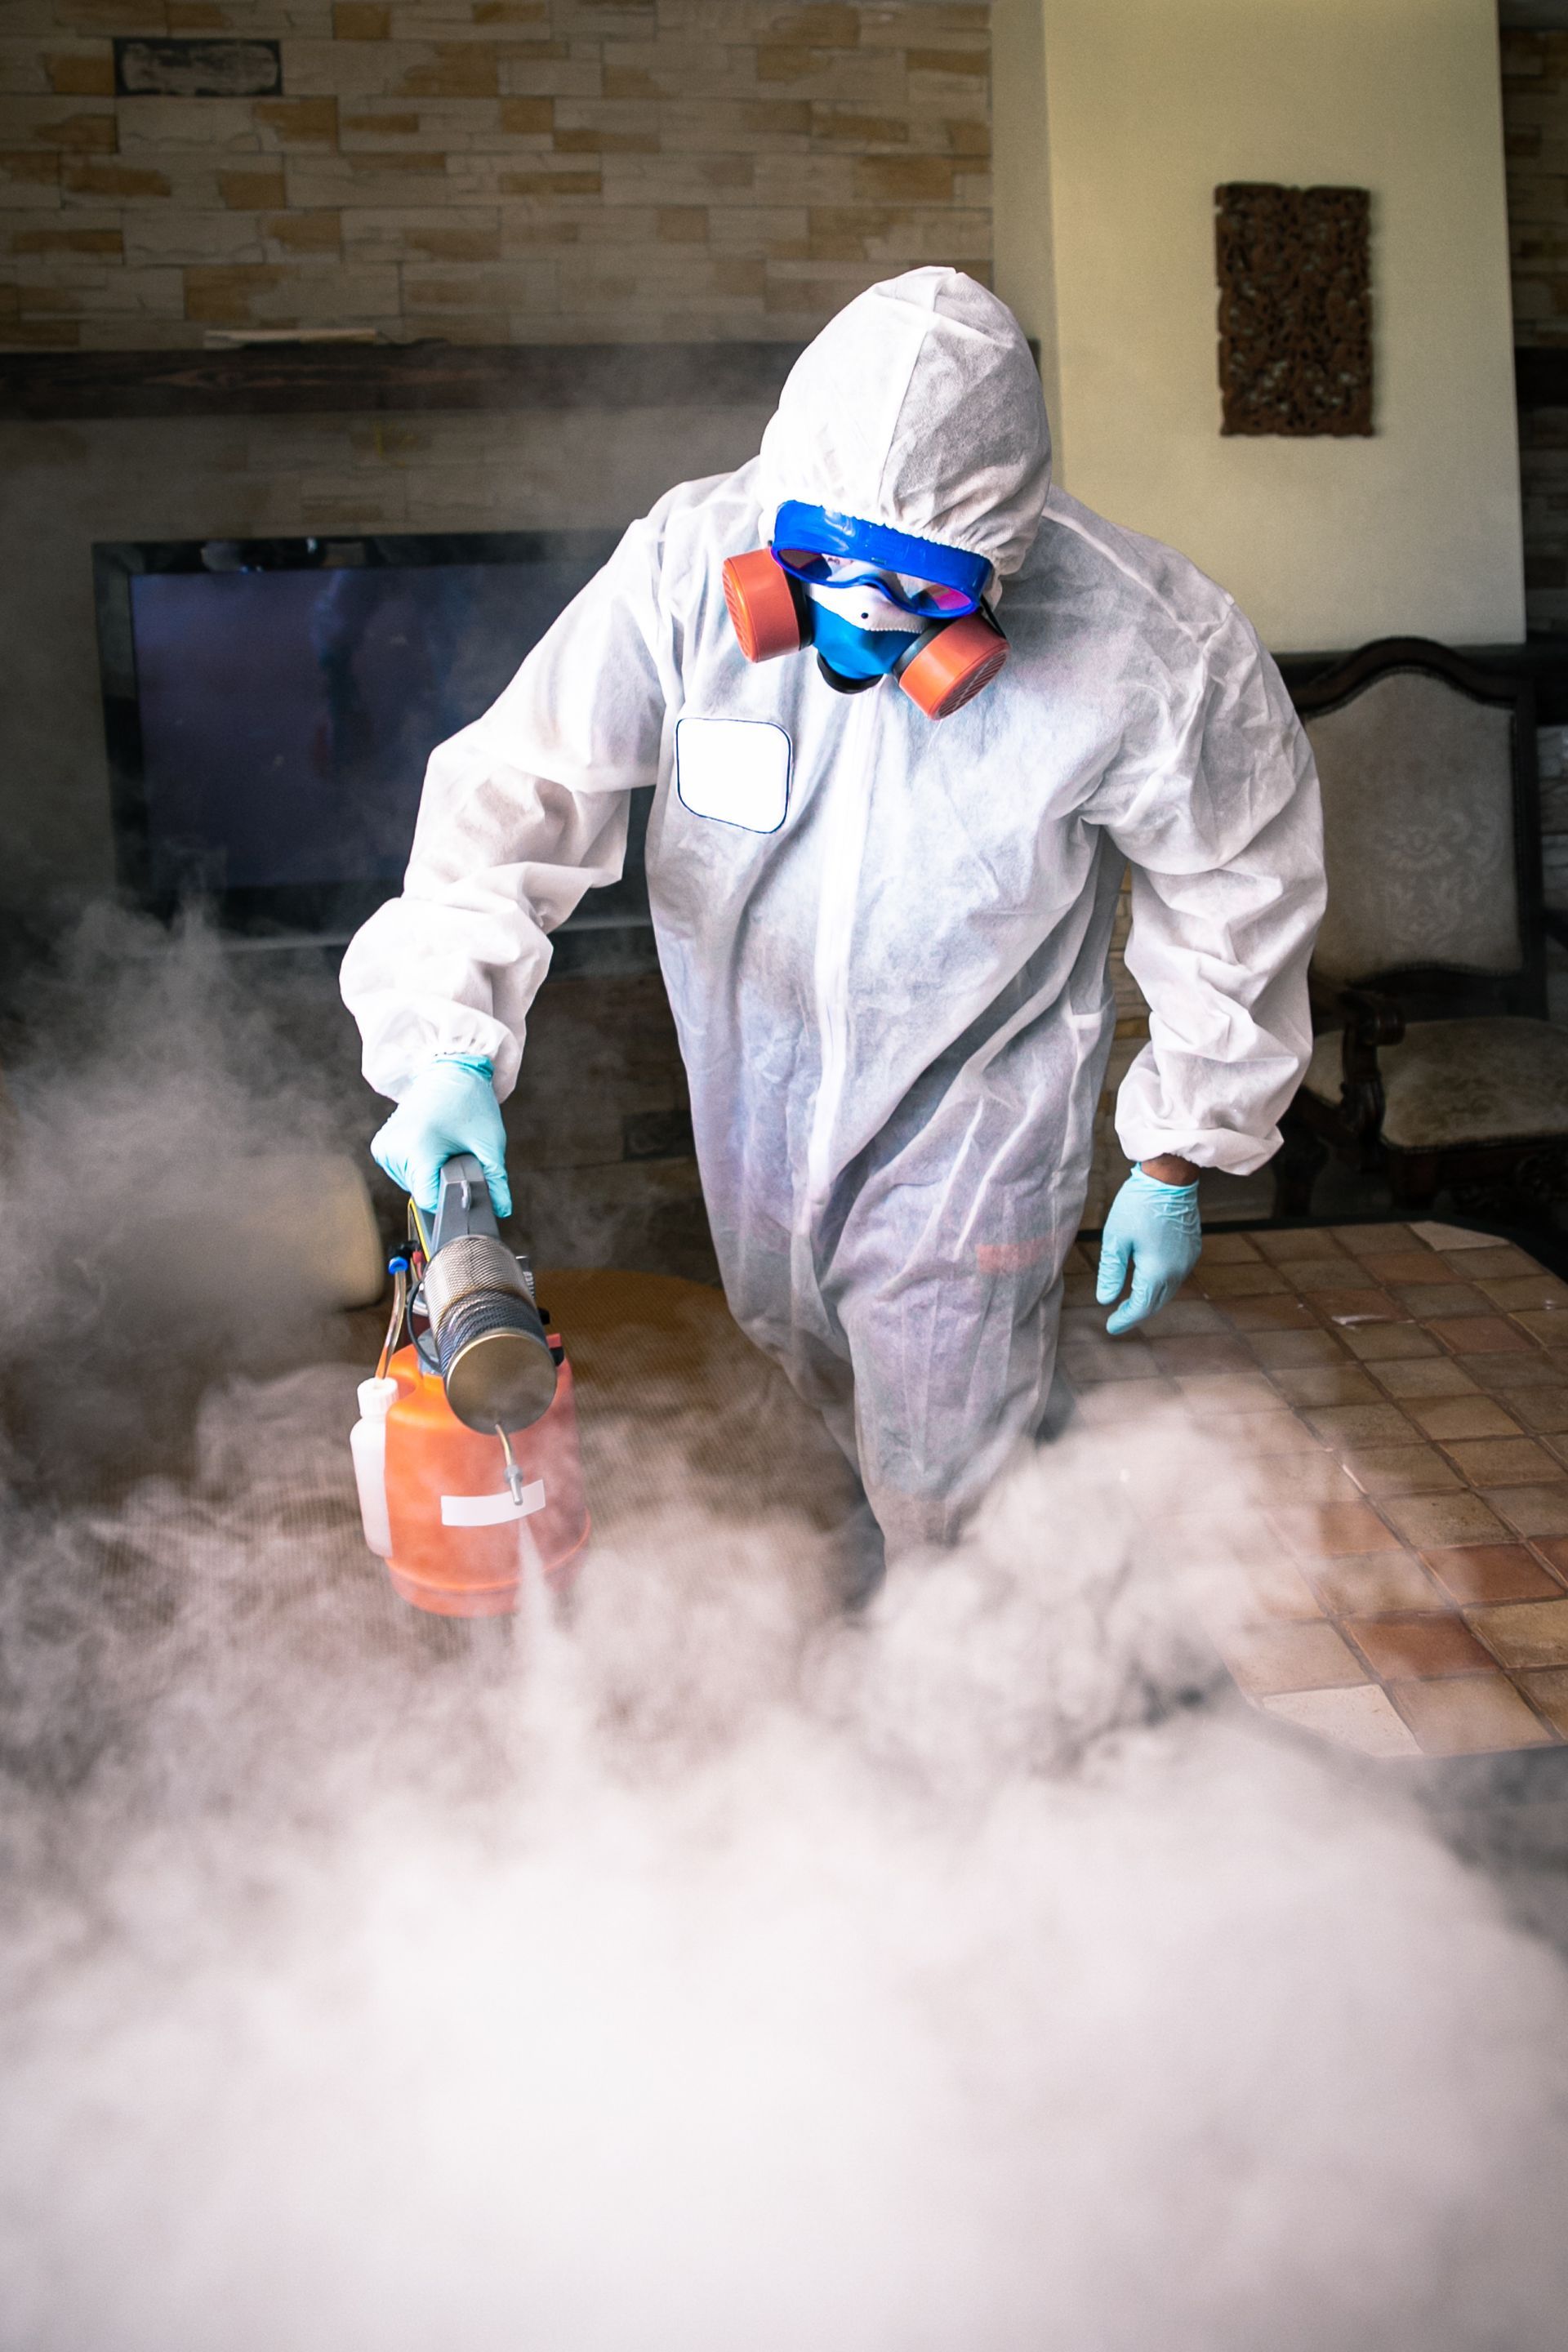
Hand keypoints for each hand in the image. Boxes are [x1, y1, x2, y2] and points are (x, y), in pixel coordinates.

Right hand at [370, 1055, 511, 1220]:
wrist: (449, 1071)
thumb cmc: (469, 1102)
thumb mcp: (489, 1143)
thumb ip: (496, 1180)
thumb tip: (501, 1209)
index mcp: (417, 1147)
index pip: (429, 1200)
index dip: (451, 1197)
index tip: (463, 1181)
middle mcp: (394, 1148)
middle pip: (421, 1192)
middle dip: (442, 1181)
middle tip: (455, 1153)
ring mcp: (384, 1148)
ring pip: (411, 1185)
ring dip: (430, 1174)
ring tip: (442, 1146)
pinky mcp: (380, 1147)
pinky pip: (402, 1173)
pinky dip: (418, 1167)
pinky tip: (430, 1146)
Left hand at [1095, 1163, 1201, 1335]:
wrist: (1170, 1178)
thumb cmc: (1138, 1204)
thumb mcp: (1115, 1238)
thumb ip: (1110, 1271)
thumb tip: (1105, 1299)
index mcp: (1157, 1271)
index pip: (1140, 1307)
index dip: (1125, 1319)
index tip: (1110, 1327)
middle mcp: (1177, 1270)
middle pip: (1156, 1303)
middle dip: (1137, 1313)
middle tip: (1118, 1319)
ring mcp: (1188, 1260)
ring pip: (1168, 1291)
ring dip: (1150, 1299)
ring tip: (1131, 1302)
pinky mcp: (1192, 1248)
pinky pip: (1176, 1276)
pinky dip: (1161, 1285)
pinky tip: (1149, 1281)